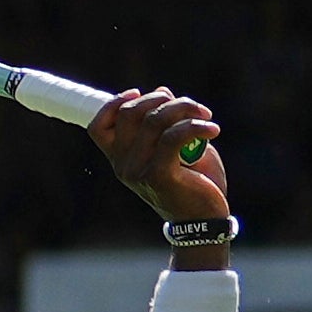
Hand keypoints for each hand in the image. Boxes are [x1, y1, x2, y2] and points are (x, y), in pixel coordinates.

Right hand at [89, 89, 230, 231]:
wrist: (205, 220)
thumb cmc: (191, 181)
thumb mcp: (175, 145)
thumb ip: (165, 120)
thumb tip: (162, 91)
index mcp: (120, 160)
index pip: (98, 127)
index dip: (114, 103)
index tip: (139, 92)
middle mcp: (123, 166)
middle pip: (130, 114)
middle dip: (161, 100)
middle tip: (190, 107)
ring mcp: (138, 172)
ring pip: (154, 121)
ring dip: (184, 108)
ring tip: (206, 116)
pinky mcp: (159, 176)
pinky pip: (174, 137)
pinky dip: (196, 126)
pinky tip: (213, 130)